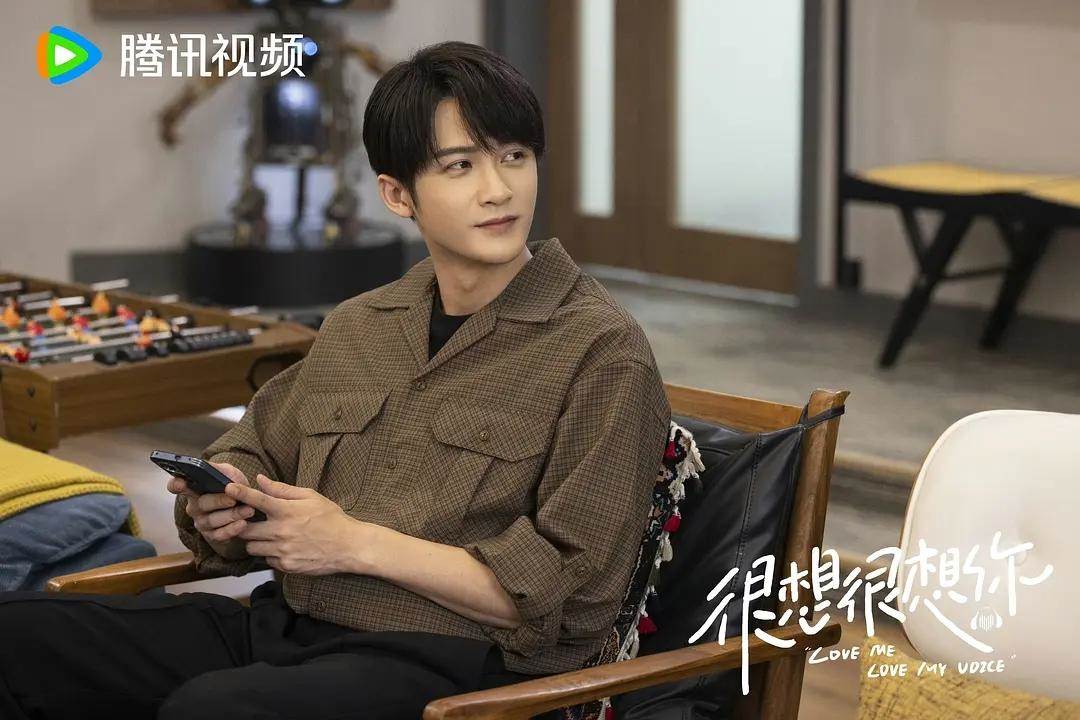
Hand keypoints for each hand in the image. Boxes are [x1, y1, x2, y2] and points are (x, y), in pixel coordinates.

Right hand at [166, 462, 256, 544]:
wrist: (248, 504)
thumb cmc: (233, 486)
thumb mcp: (228, 473)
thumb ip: (220, 469)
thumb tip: (211, 469)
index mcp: (193, 488)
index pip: (176, 486)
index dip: (176, 485)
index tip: (180, 483)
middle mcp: (194, 506)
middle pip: (201, 504)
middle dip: (219, 501)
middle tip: (233, 500)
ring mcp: (201, 522)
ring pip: (212, 521)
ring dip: (231, 515)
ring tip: (248, 510)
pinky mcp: (211, 535)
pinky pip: (218, 535)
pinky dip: (232, 530)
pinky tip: (243, 524)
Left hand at [228, 474, 360, 575]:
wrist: (348, 546)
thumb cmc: (331, 518)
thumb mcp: (311, 497)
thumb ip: (283, 490)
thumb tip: (261, 480)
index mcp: (286, 511)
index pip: (256, 500)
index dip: (240, 493)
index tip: (228, 488)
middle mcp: (280, 532)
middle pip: (245, 530)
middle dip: (243, 525)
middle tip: (250, 522)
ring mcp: (282, 551)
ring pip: (252, 548)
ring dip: (255, 541)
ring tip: (268, 536)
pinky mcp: (286, 566)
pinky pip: (266, 560)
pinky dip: (269, 554)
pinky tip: (282, 548)